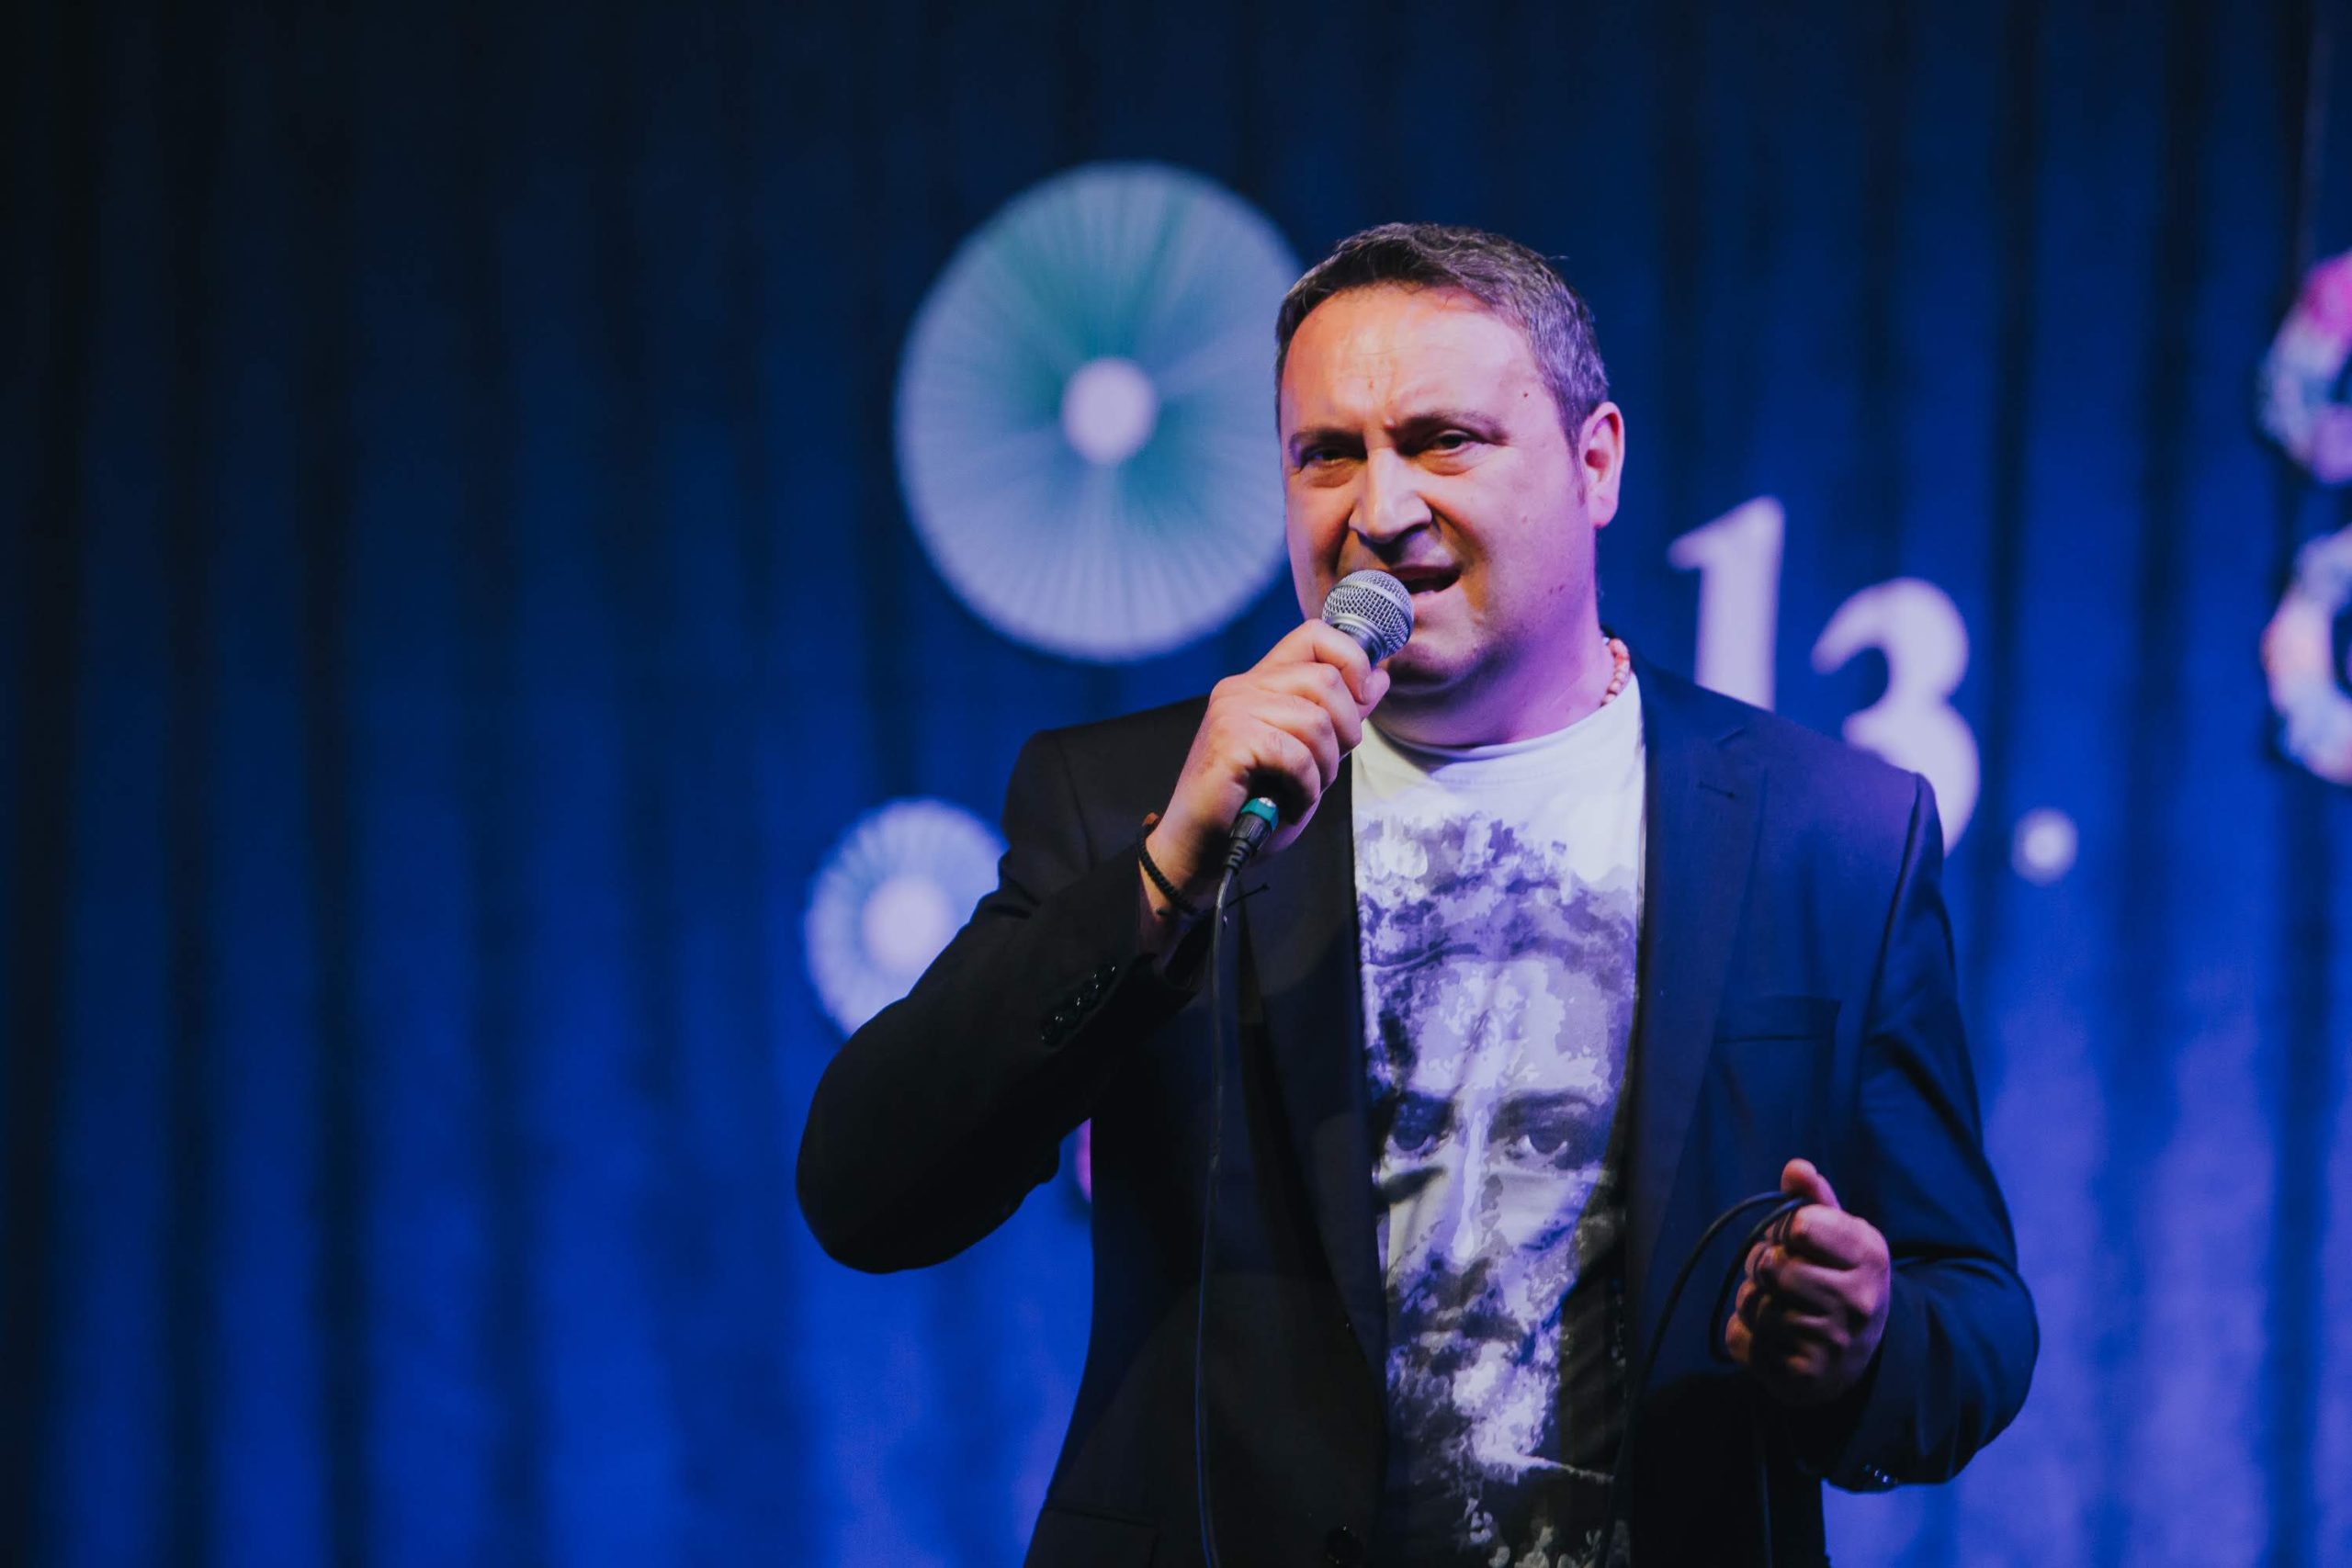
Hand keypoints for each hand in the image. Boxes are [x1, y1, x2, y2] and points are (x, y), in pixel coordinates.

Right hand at [1139, 620, 1389, 934]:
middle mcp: (1243, 688)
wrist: (1203, 851)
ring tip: (1304, 790)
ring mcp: (1232, 711)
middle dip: (1346, 730)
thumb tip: (1380, 677)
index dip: (1351, 659)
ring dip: (1325, 767)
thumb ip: (1340, 715)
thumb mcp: (1312, 755)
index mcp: (1261, 683)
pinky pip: (1296, 753)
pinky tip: (1290, 804)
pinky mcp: (1229, 741)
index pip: (1314, 635)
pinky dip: (1306, 787)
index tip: (1363, 698)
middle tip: (1325, 769)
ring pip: (1316, 719)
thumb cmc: (1253, 806)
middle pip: (1325, 678)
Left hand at [1724, 1159, 1891, 1407]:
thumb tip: (1795, 1167)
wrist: (1859, 1357)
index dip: (1786, 1230)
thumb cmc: (1840, 1280)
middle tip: (1779, 1275)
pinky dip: (1744, 1335)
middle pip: (1770, 1268)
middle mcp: (1857, 1302)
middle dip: (1762, 1266)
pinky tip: (1771, 1337)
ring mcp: (1833, 1344)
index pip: (1800, 1225)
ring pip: (1752, 1305)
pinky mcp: (1804, 1378)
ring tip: (1777, 1305)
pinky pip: (1741, 1340)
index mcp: (1869, 1256)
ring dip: (1751, 1301)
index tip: (1798, 1241)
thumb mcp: (1840, 1235)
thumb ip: (1815, 1199)